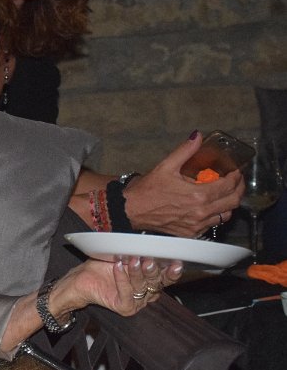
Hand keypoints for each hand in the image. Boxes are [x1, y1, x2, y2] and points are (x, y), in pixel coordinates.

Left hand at [49, 256, 183, 318]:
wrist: (81, 278)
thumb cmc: (102, 266)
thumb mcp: (122, 256)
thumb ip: (136, 253)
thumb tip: (148, 242)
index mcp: (149, 281)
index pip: (165, 278)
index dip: (172, 271)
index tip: (176, 262)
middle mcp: (146, 293)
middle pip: (155, 283)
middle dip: (153, 270)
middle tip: (149, 259)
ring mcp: (136, 302)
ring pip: (141, 287)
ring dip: (136, 273)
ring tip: (131, 260)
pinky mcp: (124, 307)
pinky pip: (127, 294)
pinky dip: (122, 279)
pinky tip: (118, 267)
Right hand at [124, 132, 243, 236]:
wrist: (132, 210)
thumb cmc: (147, 189)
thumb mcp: (166, 166)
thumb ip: (185, 150)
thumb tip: (197, 135)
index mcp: (198, 195)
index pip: (228, 186)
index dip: (236, 177)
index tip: (235, 171)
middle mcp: (202, 212)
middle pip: (232, 202)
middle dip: (238, 190)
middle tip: (236, 182)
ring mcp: (197, 225)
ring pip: (225, 216)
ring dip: (228, 204)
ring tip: (224, 194)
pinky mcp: (192, 233)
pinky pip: (212, 225)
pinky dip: (215, 215)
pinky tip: (208, 207)